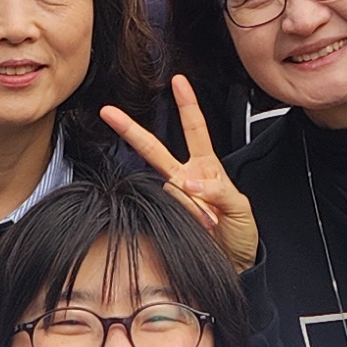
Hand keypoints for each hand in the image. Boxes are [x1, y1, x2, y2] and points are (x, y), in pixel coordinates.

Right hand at [102, 74, 259, 270]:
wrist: (234, 265)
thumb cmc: (239, 233)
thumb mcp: (239, 208)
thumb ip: (218, 192)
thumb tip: (190, 183)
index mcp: (206, 168)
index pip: (195, 130)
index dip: (187, 105)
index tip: (178, 81)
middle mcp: (185, 179)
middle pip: (154, 149)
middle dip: (131, 130)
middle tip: (108, 111)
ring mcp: (175, 198)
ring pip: (172, 187)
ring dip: (197, 204)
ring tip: (214, 223)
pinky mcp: (169, 216)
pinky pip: (174, 208)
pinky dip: (193, 215)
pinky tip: (204, 225)